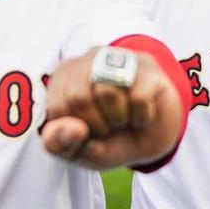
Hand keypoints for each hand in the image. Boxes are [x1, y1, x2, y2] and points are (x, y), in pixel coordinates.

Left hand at [41, 47, 183, 169]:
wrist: (151, 141)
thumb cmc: (107, 138)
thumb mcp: (74, 150)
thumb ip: (58, 143)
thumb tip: (74, 129)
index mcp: (64, 74)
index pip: (58, 107)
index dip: (75, 131)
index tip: (87, 130)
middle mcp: (90, 58)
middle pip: (79, 97)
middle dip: (96, 125)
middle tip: (108, 126)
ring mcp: (122, 58)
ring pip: (107, 93)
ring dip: (118, 119)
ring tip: (124, 118)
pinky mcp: (148, 67)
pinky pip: (138, 98)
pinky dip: (141, 117)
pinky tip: (142, 113)